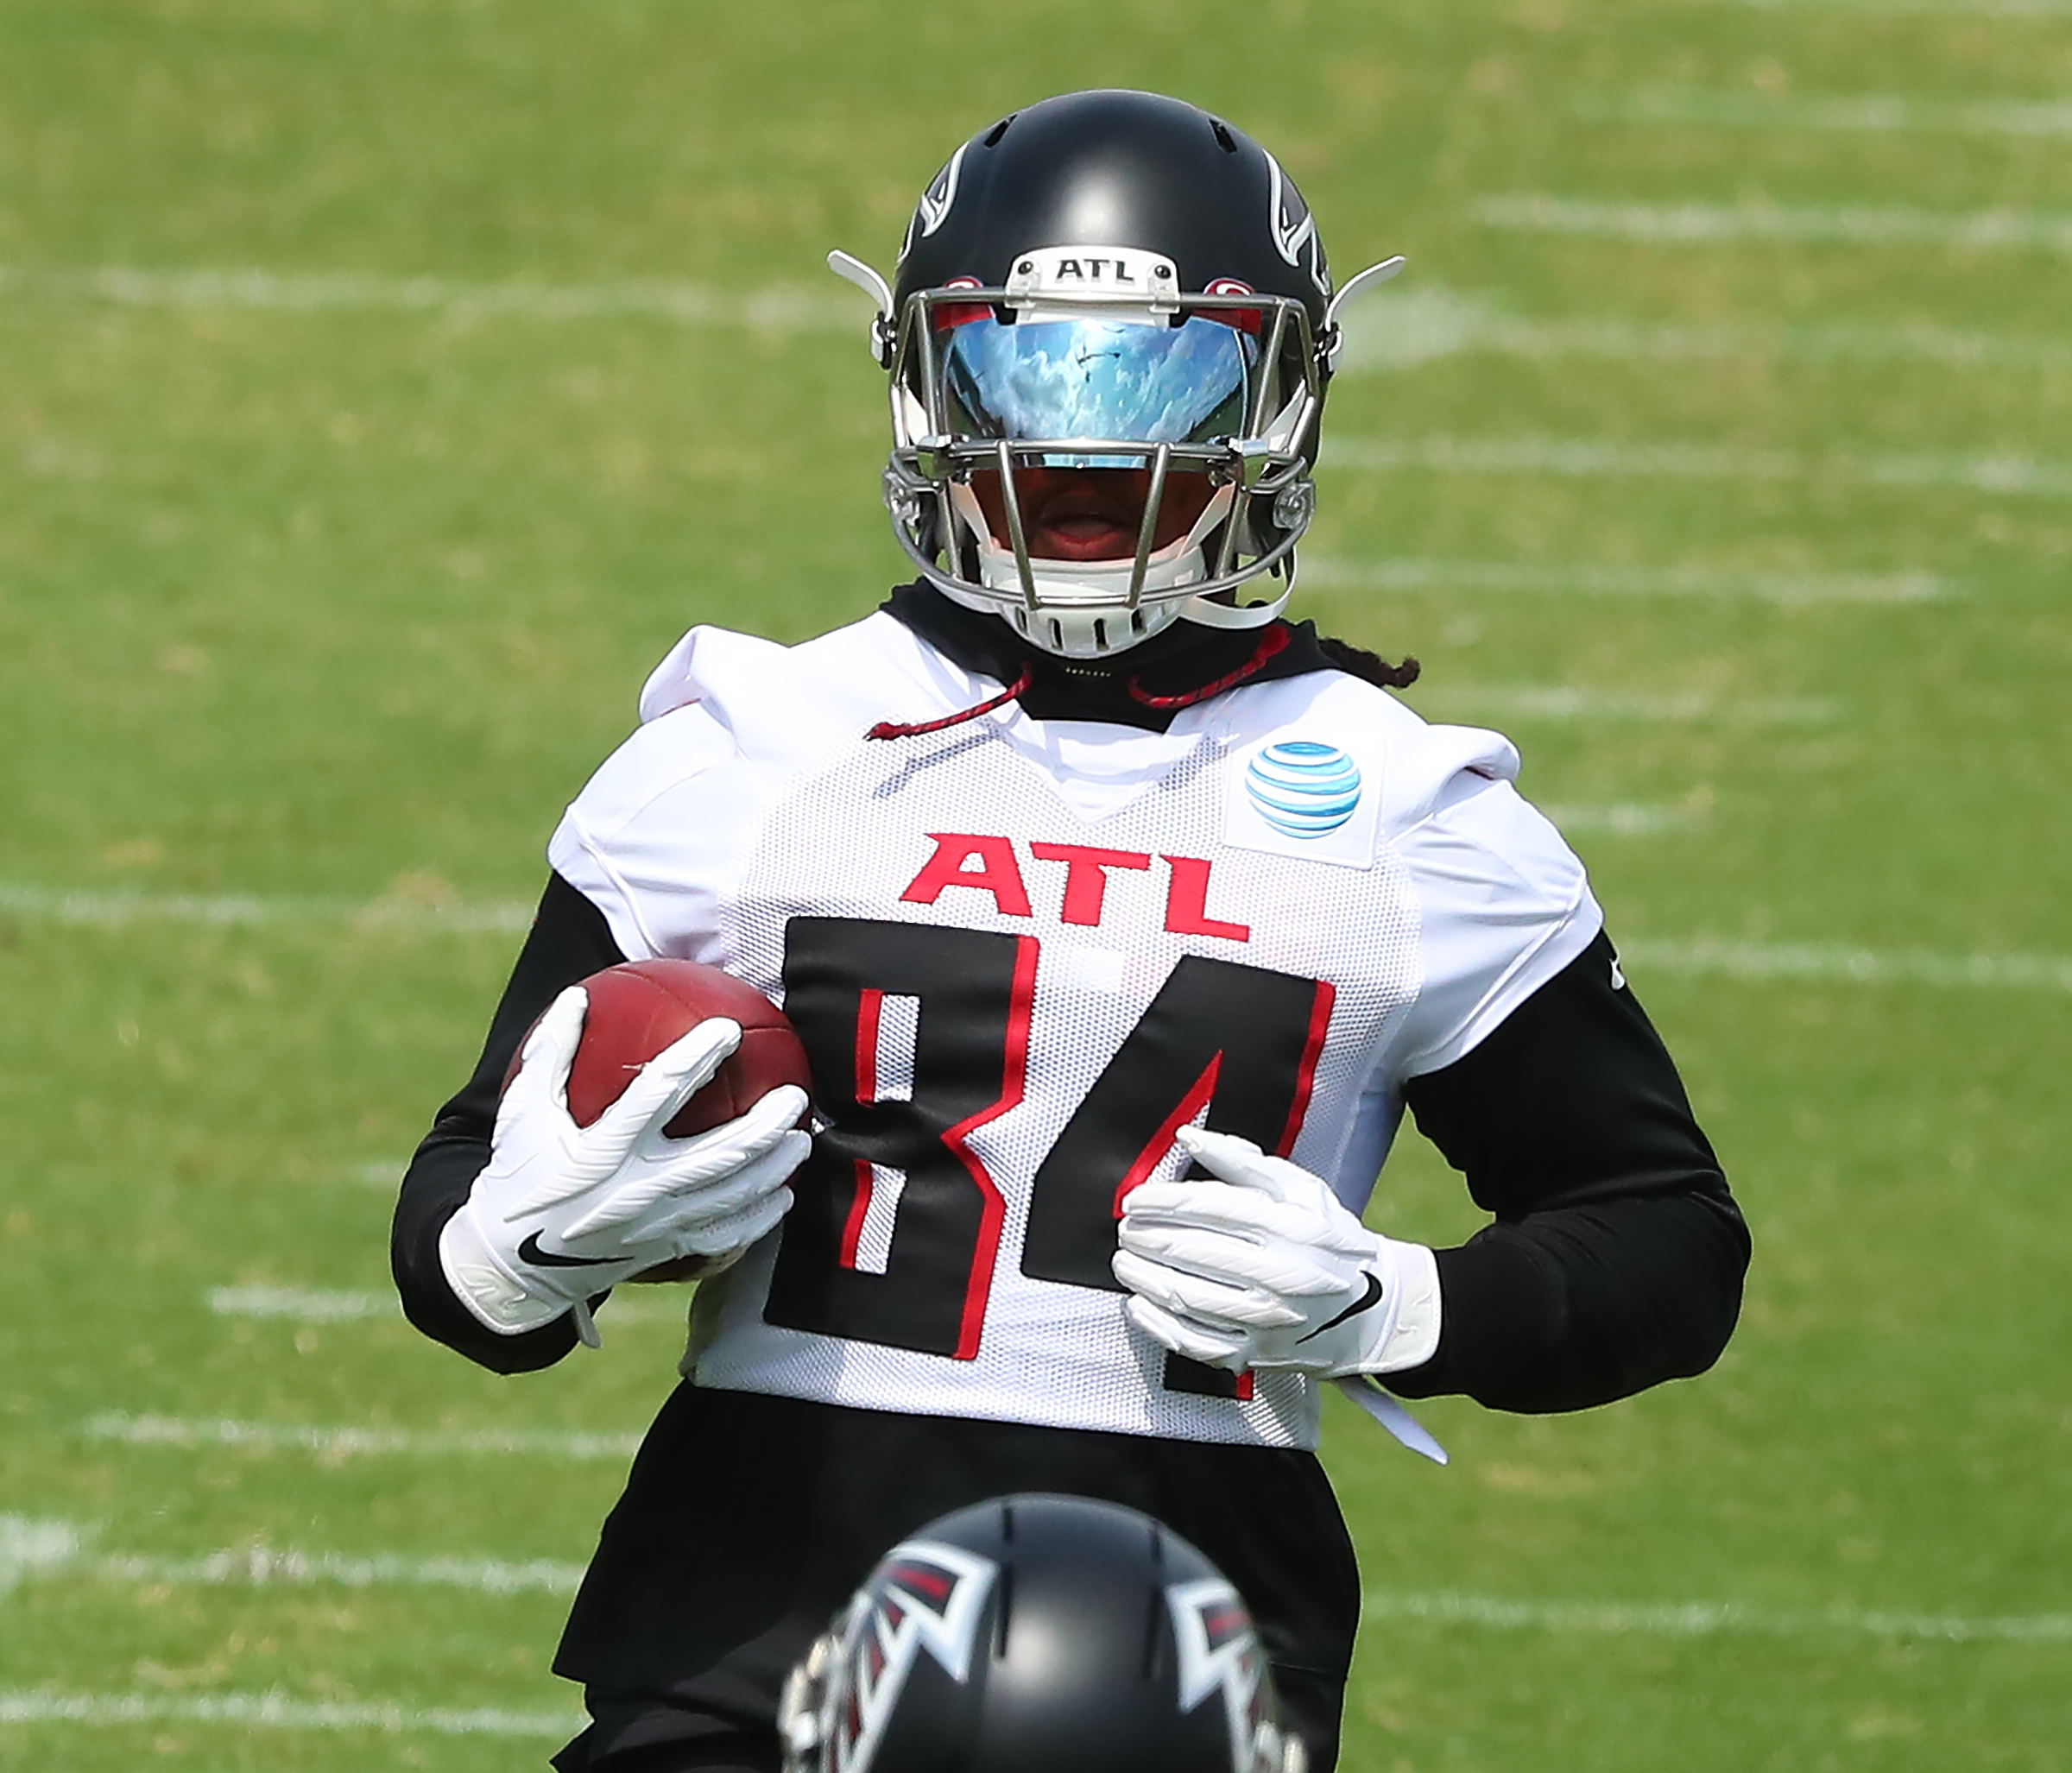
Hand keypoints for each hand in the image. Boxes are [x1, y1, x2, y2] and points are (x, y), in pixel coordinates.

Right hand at [438, 985, 808, 1337]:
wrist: (512, 1265)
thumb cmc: (520, 1173)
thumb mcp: (522, 1111)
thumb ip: (551, 1053)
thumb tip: (576, 994)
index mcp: (600, 1151)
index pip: (658, 1094)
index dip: (697, 1058)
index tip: (728, 1029)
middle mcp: (634, 1191)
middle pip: (717, 1155)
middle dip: (763, 1124)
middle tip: (794, 1094)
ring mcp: (654, 1226)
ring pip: (731, 1197)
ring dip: (773, 1169)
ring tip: (801, 1140)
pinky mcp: (664, 1251)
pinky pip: (723, 1237)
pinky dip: (758, 1219)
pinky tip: (783, 1197)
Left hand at [1111, 1125, 1440, 1377]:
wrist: (1375, 1310)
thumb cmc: (1328, 1239)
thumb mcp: (1301, 1188)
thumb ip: (1241, 1160)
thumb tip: (1186, 1138)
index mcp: (1290, 1228)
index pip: (1209, 1209)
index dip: (1162, 1202)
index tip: (1134, 1199)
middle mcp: (1280, 1276)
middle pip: (1192, 1252)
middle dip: (1146, 1238)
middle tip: (1126, 1229)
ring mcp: (1267, 1322)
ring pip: (1187, 1298)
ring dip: (1144, 1278)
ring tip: (1124, 1260)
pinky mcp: (1257, 1356)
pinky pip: (1194, 1343)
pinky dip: (1158, 1324)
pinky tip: (1138, 1303)